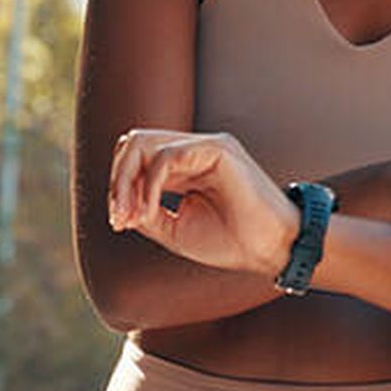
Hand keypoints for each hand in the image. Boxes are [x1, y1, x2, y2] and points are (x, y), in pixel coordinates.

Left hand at [107, 129, 296, 277]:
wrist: (272, 248)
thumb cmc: (232, 241)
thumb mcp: (175, 229)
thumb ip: (146, 212)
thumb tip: (120, 205)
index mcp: (186, 167)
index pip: (136, 157)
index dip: (119, 186)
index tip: (120, 224)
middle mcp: (194, 150)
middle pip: (134, 143)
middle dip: (118, 180)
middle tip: (120, 219)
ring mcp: (207, 146)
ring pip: (144, 142)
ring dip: (126, 180)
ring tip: (131, 216)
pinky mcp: (218, 149)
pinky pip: (167, 156)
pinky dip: (149, 186)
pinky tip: (150, 212)